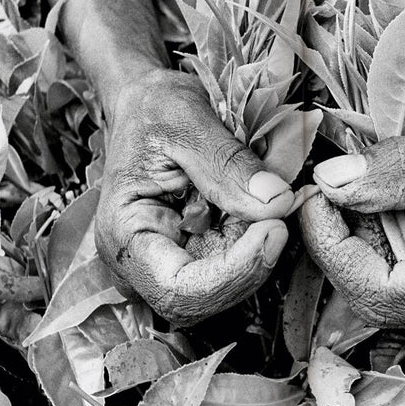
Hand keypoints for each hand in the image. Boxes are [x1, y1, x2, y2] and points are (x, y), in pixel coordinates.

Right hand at [97, 70, 293, 324]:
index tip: (272, 229)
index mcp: (124, 236)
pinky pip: (236, 265)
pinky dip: (259, 239)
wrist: (147, 105)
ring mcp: (170, 262)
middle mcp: (142, 262)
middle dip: (252, 263)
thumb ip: (228, 164)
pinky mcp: (197, 255)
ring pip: (226, 288)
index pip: (177, 290)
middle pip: (205, 299)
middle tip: (281, 211)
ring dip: (259, 250)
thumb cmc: (153, 109)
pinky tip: (264, 205)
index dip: (231, 273)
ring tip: (270, 199)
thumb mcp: (187, 121)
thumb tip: (277, 203)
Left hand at [300, 128, 404, 372]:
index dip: (334, 246)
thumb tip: (330, 184)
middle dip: (352, 238)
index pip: (380, 293)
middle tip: (359, 180)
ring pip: (382, 300)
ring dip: (372, 246)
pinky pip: (399, 302)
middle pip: (375, 298)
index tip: (315, 195)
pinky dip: (390, 259)